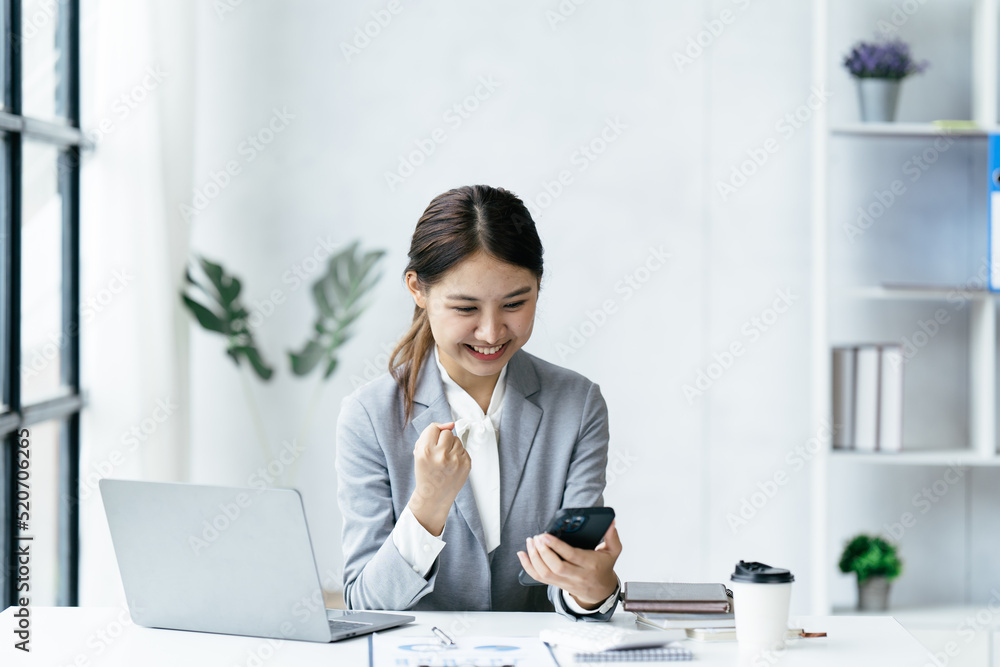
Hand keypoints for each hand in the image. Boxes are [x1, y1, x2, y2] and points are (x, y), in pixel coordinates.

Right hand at [407, 421, 469, 536]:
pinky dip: (458, 455)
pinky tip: (452, 465)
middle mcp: (441, 455)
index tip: (432, 443)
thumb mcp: (419, 452)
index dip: (433, 435)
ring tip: (445, 460)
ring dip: (451, 447)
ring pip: (457, 439)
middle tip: (438, 454)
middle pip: (447, 433)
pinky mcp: (466, 465)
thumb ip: (430, 434)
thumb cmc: (426, 472)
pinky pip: (464, 449)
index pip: (434, 428)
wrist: (434, 496)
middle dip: (443, 440)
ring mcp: (455, 461)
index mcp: (425, 451)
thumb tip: (451, 424)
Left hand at [516, 520, 621, 608]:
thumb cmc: (604, 567)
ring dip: (534, 557)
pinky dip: (528, 567)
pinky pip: (539, 578)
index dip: (557, 546)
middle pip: (556, 566)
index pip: (571, 556)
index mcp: (590, 564)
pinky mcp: (557, 584)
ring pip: (545, 573)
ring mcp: (565, 581)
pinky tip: (522, 554)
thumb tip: (611, 522)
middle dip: (543, 551)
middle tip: (537, 537)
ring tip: (530, 542)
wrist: (600, 591)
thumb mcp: (613, 551)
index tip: (546, 535)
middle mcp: (577, 575)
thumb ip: (612, 536)